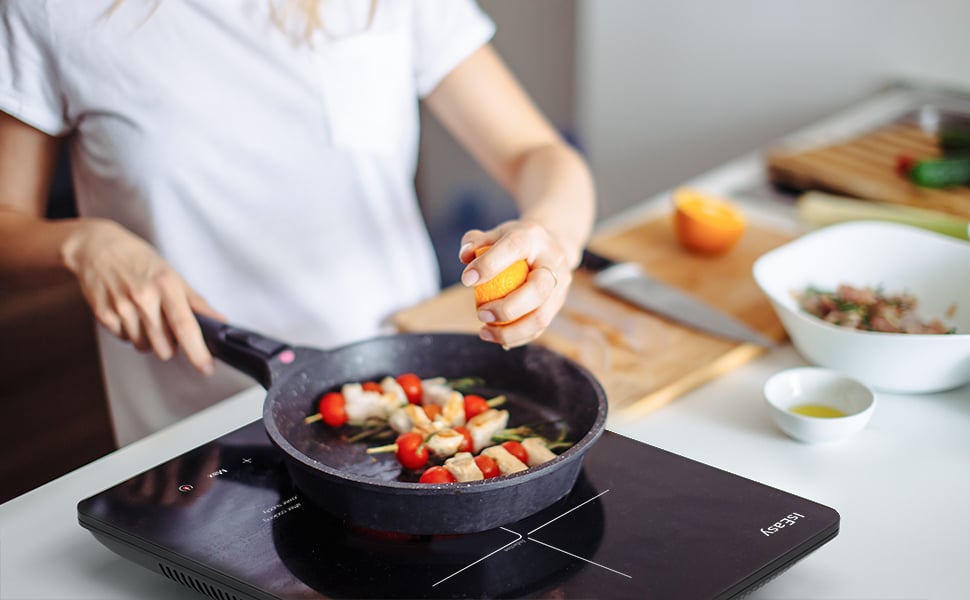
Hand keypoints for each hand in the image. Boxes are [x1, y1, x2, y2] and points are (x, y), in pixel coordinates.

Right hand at [62, 219, 217, 373]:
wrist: (96, 247)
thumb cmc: (138, 259)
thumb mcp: (172, 274)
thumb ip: (196, 301)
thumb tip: (219, 322)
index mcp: (165, 285)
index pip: (185, 326)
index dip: (197, 352)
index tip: (206, 367)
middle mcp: (143, 297)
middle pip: (164, 346)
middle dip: (171, 344)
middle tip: (166, 322)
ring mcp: (121, 307)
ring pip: (144, 347)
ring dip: (149, 339)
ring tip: (145, 314)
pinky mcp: (103, 315)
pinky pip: (125, 340)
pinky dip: (130, 332)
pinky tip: (128, 312)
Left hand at [459, 219, 570, 347]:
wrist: (552, 245)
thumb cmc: (515, 242)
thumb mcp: (495, 234)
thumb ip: (476, 242)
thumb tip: (465, 256)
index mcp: (533, 238)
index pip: (514, 248)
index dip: (489, 265)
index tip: (467, 279)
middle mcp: (552, 262)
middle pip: (539, 289)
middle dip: (507, 308)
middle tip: (480, 313)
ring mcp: (560, 286)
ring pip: (542, 317)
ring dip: (511, 330)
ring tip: (485, 331)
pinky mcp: (557, 305)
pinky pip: (539, 329)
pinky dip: (516, 337)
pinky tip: (495, 337)